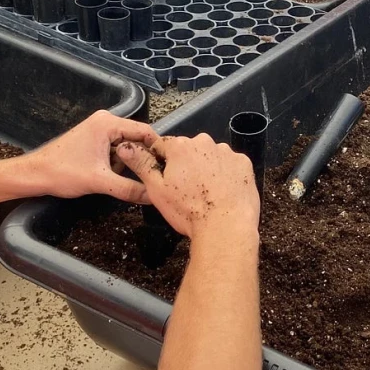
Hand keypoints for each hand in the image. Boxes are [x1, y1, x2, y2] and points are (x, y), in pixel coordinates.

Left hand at [20, 111, 160, 202]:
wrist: (34, 174)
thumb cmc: (62, 173)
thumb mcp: (100, 182)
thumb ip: (129, 188)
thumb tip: (153, 197)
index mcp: (108, 123)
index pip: (145, 131)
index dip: (157, 149)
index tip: (165, 167)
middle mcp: (105, 120)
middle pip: (137, 138)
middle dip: (142, 157)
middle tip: (151, 176)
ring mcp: (98, 129)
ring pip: (127, 145)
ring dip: (129, 161)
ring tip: (127, 178)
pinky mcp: (94, 139)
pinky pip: (116, 148)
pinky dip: (118, 161)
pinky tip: (114, 175)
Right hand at [116, 133, 258, 240]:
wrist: (225, 226)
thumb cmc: (189, 211)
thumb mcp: (156, 189)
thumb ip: (141, 163)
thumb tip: (125, 147)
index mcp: (180, 146)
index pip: (162, 146)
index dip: (161, 163)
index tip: (165, 179)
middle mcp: (204, 143)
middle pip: (188, 150)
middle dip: (185, 166)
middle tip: (186, 191)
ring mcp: (226, 152)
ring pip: (210, 157)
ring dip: (206, 169)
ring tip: (206, 194)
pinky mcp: (243, 164)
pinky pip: (230, 165)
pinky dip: (226, 175)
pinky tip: (222, 192)